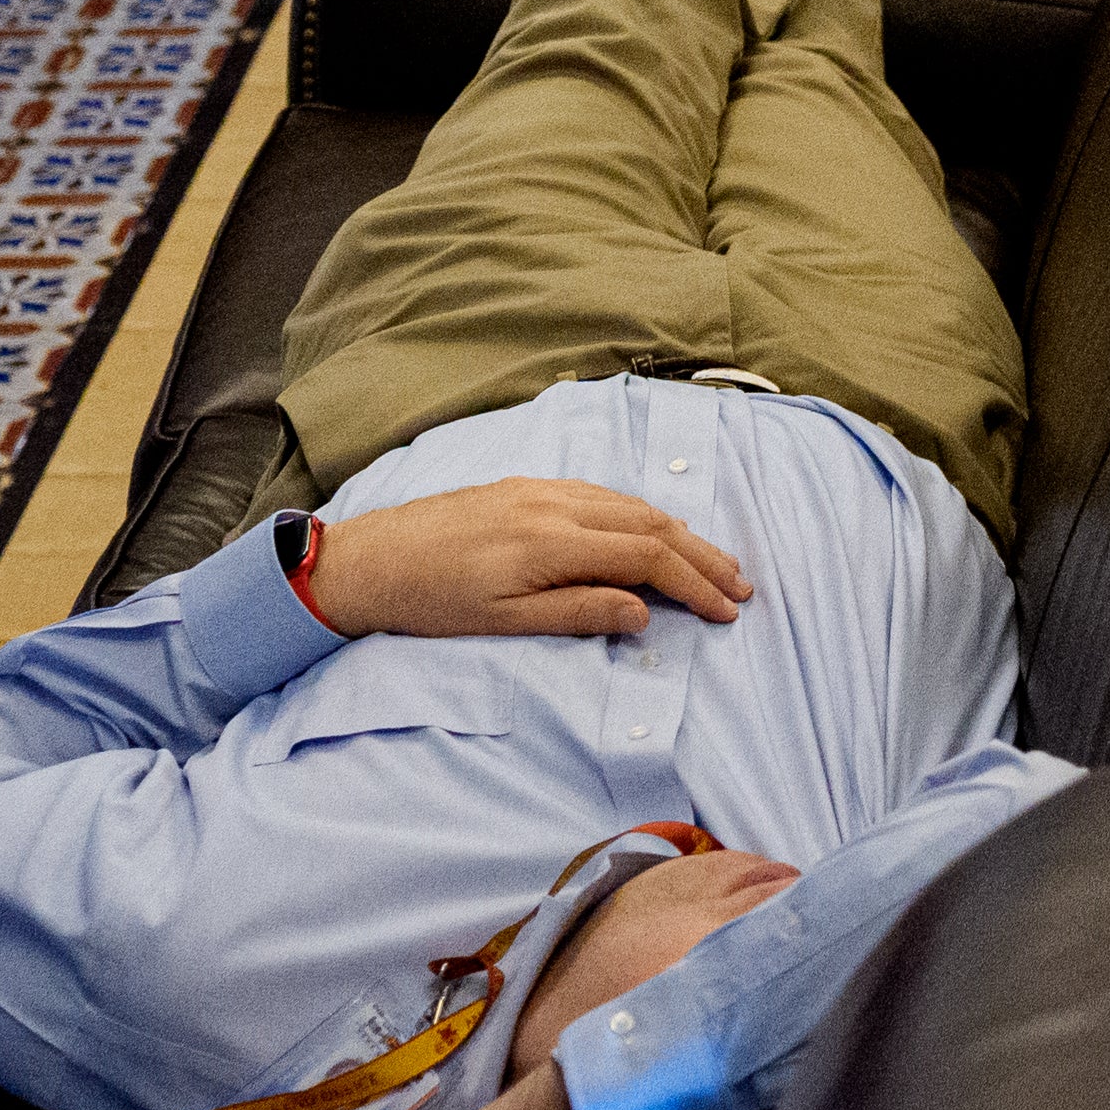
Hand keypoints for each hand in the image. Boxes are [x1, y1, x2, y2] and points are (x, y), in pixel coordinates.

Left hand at [299, 480, 753, 640]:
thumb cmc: (430, 602)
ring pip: (628, 504)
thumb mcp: (504, 622)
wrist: (368, 560)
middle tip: (741, 585)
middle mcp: (554, 503)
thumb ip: (577, 611)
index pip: (646, 556)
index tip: (726, 610)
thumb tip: (642, 611)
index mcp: (551, 540)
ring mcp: (539, 490)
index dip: (693, 583)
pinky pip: (599, 495)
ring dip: (677, 532)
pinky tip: (651, 529)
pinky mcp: (525, 487)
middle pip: (649, 523)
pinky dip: (639, 514)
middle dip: (701, 555)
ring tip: (711, 560)